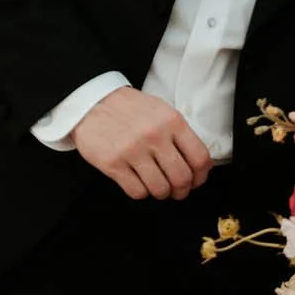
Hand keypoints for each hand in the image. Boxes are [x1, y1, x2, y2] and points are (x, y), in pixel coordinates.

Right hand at [73, 87, 212, 199]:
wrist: (93, 101)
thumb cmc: (131, 108)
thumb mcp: (162, 110)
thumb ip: (180, 133)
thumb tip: (199, 163)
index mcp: (172, 121)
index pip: (199, 157)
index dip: (201, 175)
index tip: (197, 180)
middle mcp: (155, 136)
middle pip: (181, 178)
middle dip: (183, 190)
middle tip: (178, 190)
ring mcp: (133, 151)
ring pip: (160, 188)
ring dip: (162, 193)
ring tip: (159, 187)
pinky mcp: (113, 164)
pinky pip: (137, 191)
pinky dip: (142, 192)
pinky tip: (140, 183)